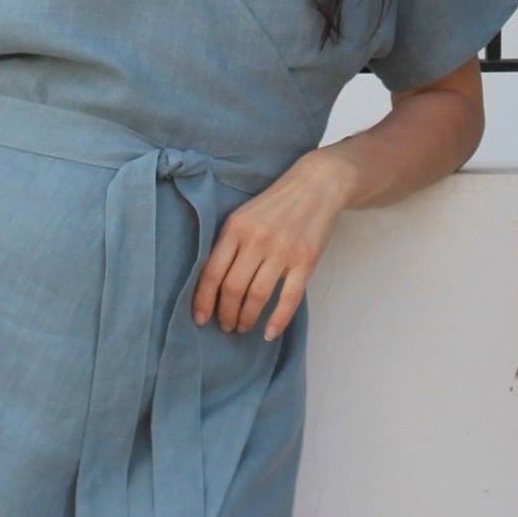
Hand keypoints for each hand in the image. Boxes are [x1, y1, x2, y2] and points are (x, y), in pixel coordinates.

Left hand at [190, 147, 350, 342]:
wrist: (317, 184)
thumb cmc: (276, 204)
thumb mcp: (244, 216)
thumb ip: (228, 244)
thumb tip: (211, 283)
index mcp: (235, 228)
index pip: (211, 272)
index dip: (203, 300)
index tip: (199, 319)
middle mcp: (256, 240)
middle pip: (233, 288)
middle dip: (226, 314)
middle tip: (226, 327)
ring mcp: (282, 250)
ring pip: (257, 295)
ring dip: (247, 318)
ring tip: (243, 328)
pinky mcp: (306, 260)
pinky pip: (289, 297)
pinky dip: (278, 319)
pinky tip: (270, 333)